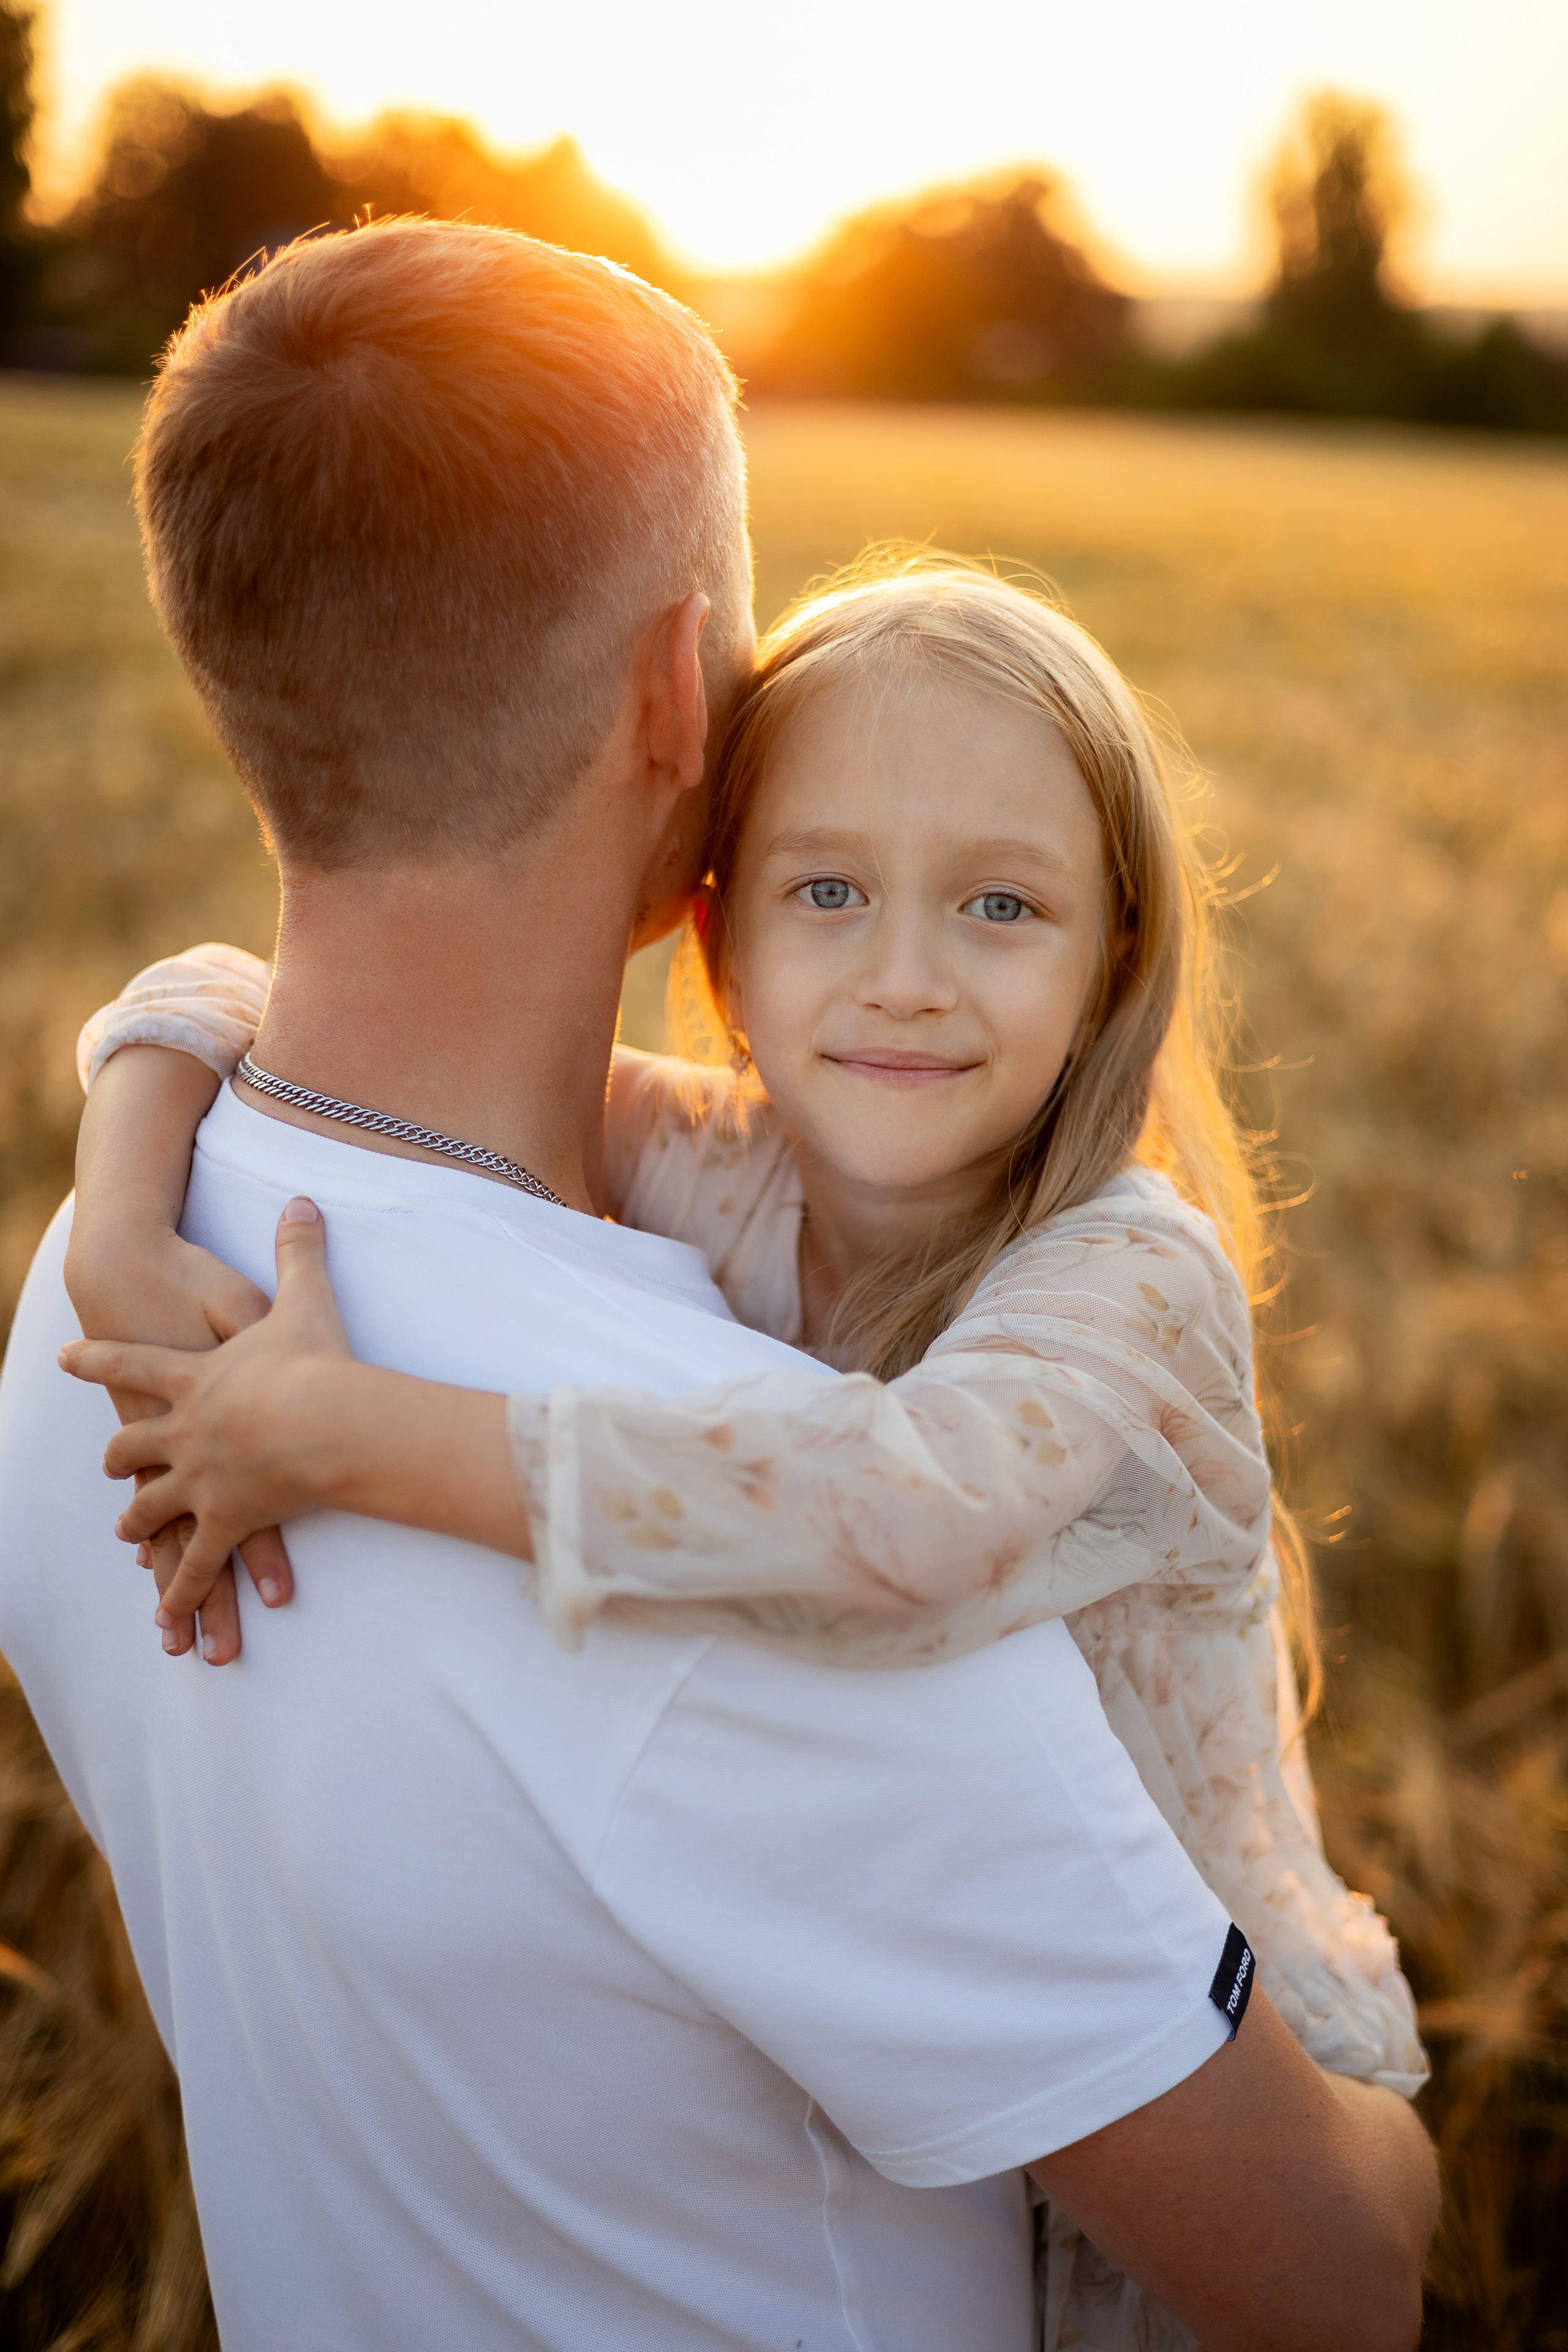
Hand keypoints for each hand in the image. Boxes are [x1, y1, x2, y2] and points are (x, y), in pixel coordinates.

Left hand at [61, 1200, 349, 1658]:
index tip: (67, 1357)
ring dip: (139, 1525)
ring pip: (151, 1506)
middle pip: (132, 1444)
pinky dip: (181, 1591)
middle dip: (119, 1457)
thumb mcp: (302, 1299)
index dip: (97, 1357)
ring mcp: (199, 1478)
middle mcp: (182, 1430)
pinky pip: (196, 1562)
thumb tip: (302, 1200)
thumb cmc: (313, 1361)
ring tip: (127, 1538)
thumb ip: (298, 1251)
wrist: (323, 1418)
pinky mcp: (223, 1519)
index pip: (129, 1362)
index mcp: (191, 1378)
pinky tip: (167, 1616)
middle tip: (108, 1466)